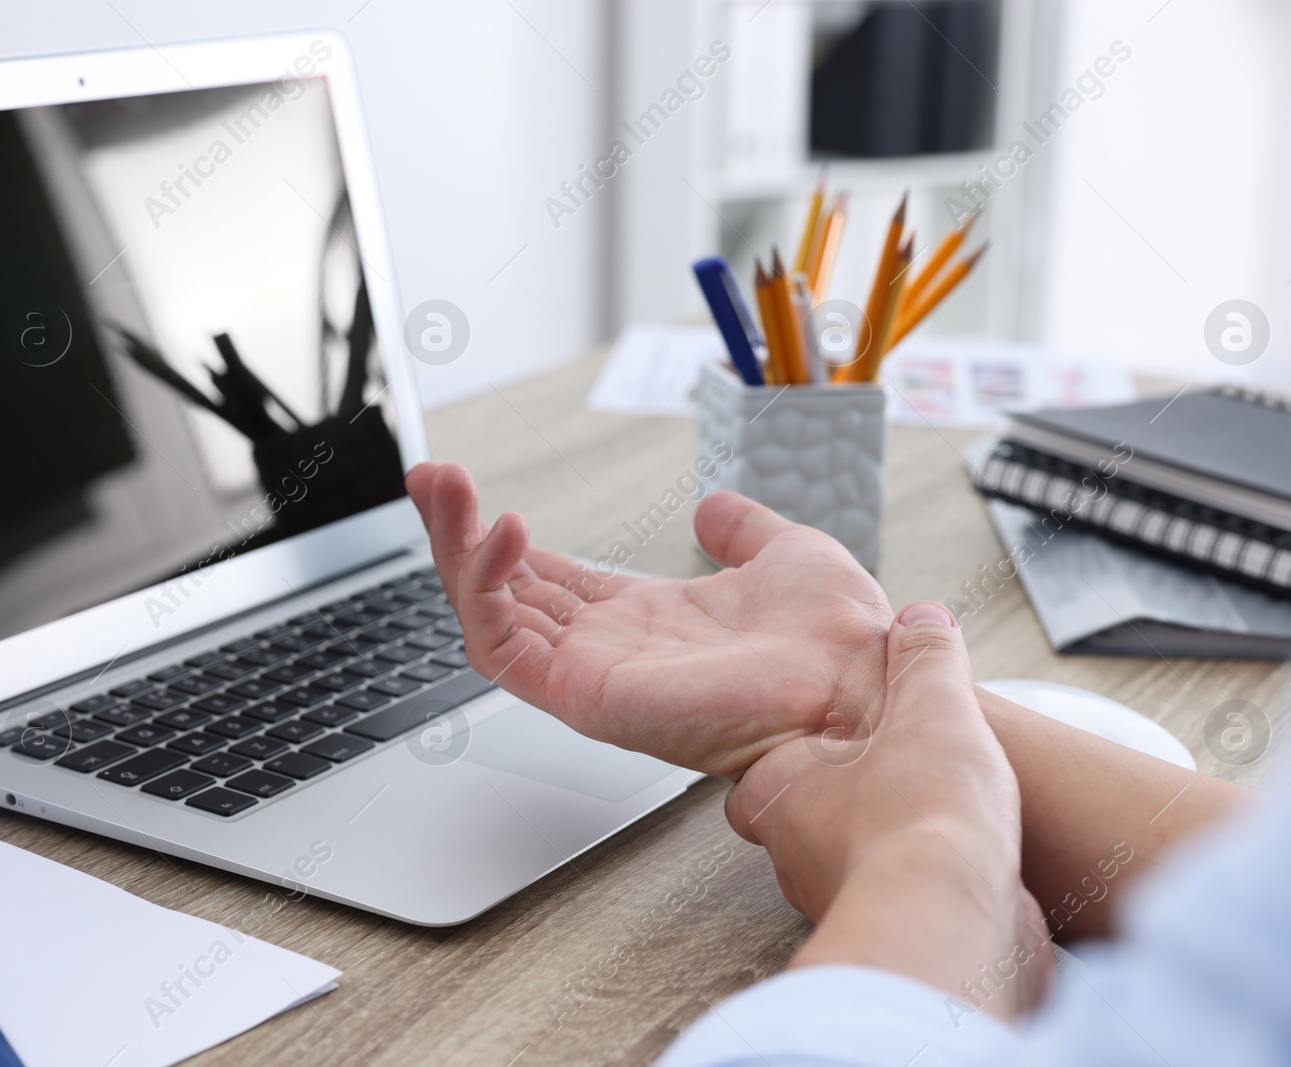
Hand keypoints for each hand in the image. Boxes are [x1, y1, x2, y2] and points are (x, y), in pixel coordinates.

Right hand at [405, 462, 893, 777]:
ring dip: (455, 550)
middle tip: (429, 475)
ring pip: (488, 616)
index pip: (543, 578)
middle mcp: (606, 650)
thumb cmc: (836, 638)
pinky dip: (490, 590)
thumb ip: (739, 529)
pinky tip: (502, 533)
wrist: (861, 678)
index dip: (500, 536)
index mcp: (641, 619)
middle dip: (455, 532)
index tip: (463, 488)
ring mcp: (591, 675)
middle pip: (500, 593)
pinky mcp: (587, 695)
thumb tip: (712, 507)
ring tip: (442, 487)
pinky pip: (506, 651)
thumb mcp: (783, 552)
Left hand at [726, 602, 1052, 1018]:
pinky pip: (891, 899)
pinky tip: (955, 864)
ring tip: (929, 815)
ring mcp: (830, 897)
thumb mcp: (931, 703)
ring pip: (844, 861)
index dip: (797, 750)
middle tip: (886, 774)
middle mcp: (791, 851)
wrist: (949, 915)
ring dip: (881, 841)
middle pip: (800, 818)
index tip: (836, 736)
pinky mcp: (880, 935)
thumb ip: (923, 659)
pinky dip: (916, 883)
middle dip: (841, 798)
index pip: (759, 769)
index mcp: (778, 788)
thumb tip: (921, 620)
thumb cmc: (920, 813)